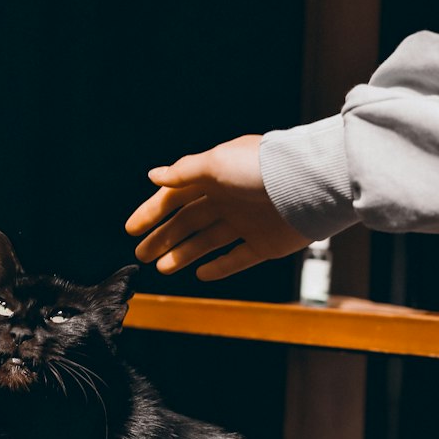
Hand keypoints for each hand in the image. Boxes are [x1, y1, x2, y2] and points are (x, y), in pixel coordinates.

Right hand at [125, 134, 309, 280]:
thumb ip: (183, 172)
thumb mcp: (214, 164)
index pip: (176, 196)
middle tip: (141, 254)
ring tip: (161, 268)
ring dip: (183, 253)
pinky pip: (238, 258)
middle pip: (188, 221)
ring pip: (207, 241)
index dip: (153, 212)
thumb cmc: (259, 169)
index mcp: (215, 177)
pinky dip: (220, 267)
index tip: (132, 229)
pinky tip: (201, 274)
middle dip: (163, 237)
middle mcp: (229, 199)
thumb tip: (154, 175)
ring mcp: (246, 222)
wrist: (307, 187)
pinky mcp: (265, 244)